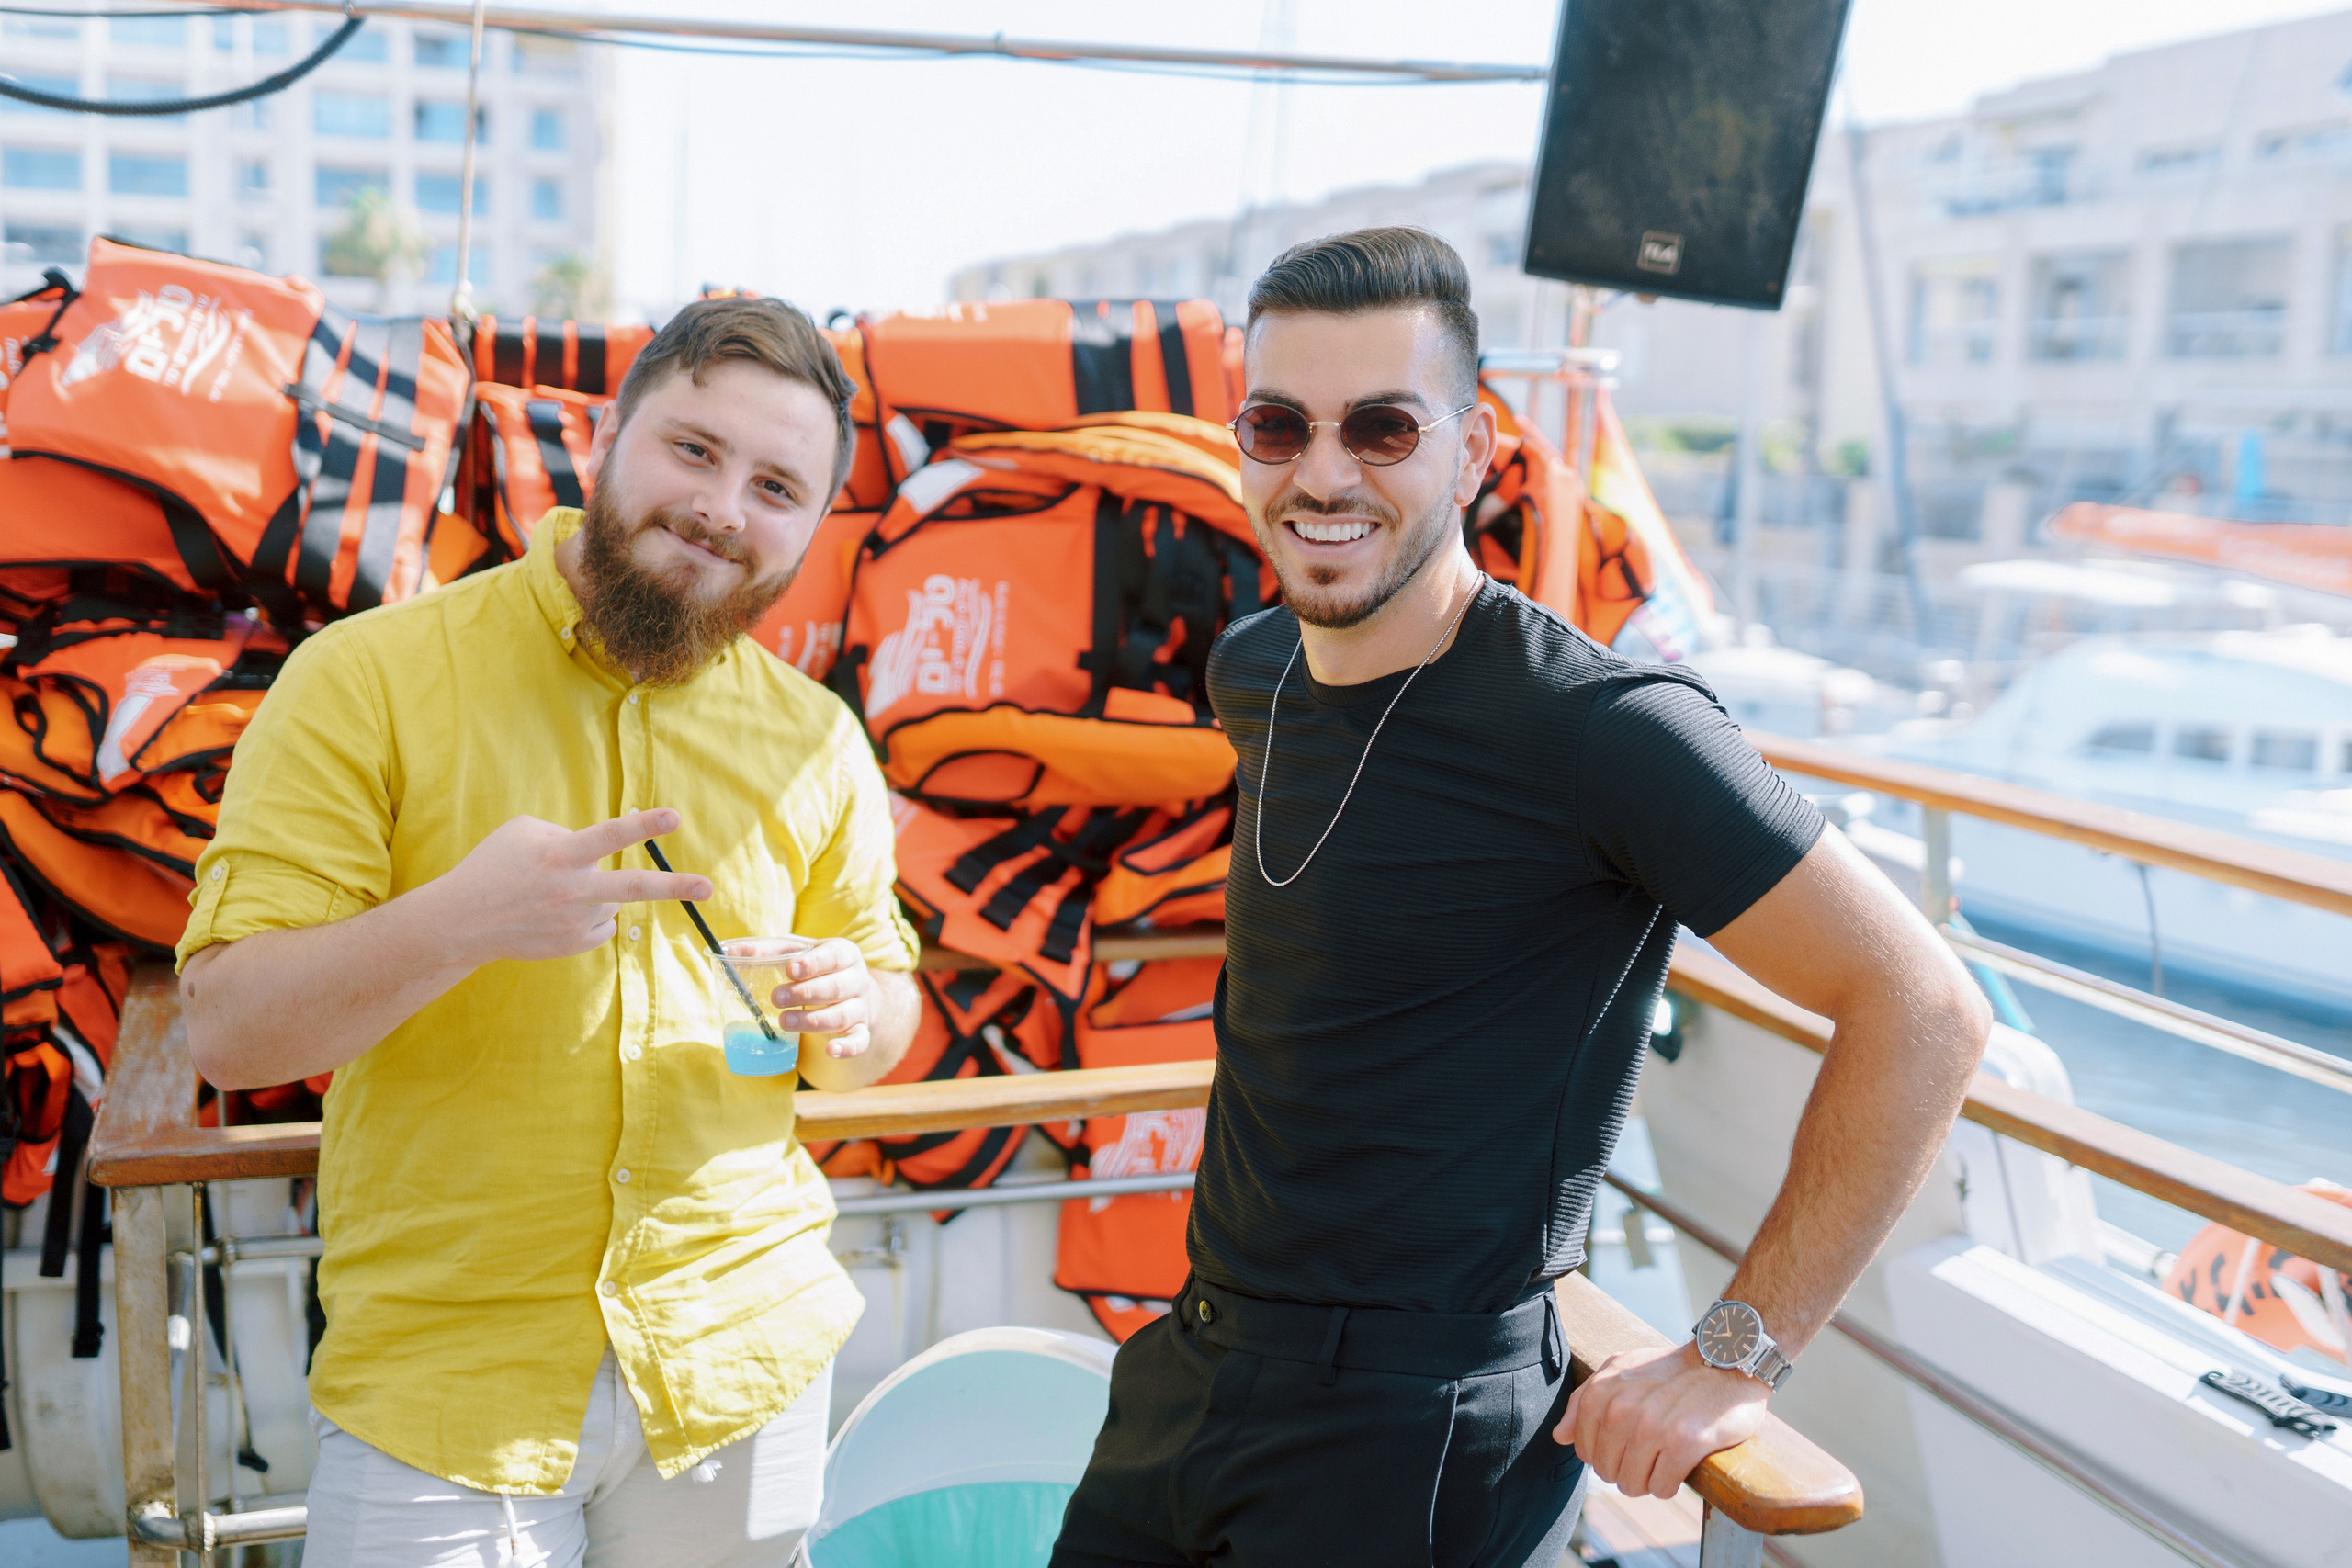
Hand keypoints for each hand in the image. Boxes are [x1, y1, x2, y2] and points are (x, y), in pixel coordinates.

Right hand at [426, 809, 711, 966]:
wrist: (463, 922)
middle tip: (709, 888)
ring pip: (612, 901)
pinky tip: (556, 914)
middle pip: (633, 888)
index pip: (609, 836)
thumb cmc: (494, 866)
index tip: (674, 818)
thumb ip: (567, 833)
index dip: (643, 826)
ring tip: (553, 895)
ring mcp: (574, 921)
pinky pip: (601, 925)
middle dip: (675, 887)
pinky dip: (588, 916)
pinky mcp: (573, 945)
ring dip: (595, 893)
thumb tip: (601, 850)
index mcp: (560, 855)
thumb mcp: (524, 832)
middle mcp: (572, 890)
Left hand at [753, 937, 873, 1060]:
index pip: (834, 956)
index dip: (814, 963)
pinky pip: (859, 1041)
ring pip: (843, 1015)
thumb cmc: (817, 968)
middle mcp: (858, 979)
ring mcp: (861, 1007)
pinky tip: (831, 1050)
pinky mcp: (862, 1031)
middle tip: (776, 998)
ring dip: (813, 1021)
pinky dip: (848, 1047)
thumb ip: (766, 950)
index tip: (791, 970)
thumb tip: (727, 951)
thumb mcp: (797, 952)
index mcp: (845, 953)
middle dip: (806, 993)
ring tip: (783, 1022)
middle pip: (837, 987)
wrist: (854, 992)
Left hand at [1554, 1341, 1769, 1499]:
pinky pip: (1662, 1487)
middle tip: (1650, 1453)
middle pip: (1608, 1472)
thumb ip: (1584, 1401)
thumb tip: (1560, 1437)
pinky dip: (1669, 1485)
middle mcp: (1622, 1410)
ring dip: (1648, 1481)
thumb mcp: (1620, 1369)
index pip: (1585, 1452)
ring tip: (1664, 1460)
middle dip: (1626, 1470)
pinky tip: (1680, 1465)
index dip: (1606, 1455)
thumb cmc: (1671, 1369)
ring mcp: (1652, 1428)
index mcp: (1601, 1393)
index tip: (1627, 1444)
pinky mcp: (1684, 1444)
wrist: (1726, 1361)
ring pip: (1633, 1485)